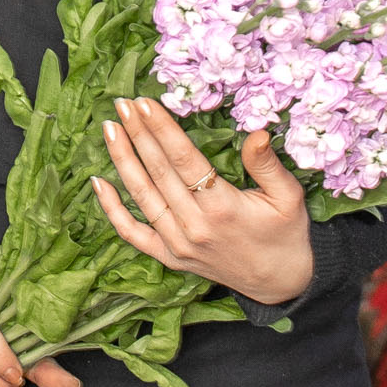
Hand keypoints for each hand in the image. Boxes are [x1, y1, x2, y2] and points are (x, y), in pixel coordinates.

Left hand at [92, 97, 313, 307]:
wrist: (280, 283)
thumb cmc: (286, 234)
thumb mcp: (288, 197)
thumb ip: (267, 165)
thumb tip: (256, 132)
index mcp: (222, 208)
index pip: (184, 160)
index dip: (162, 129)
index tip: (144, 103)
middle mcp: (194, 227)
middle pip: (158, 172)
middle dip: (138, 134)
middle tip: (122, 103)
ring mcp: (177, 245)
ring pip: (142, 196)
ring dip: (123, 160)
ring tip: (110, 128)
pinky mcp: (169, 258)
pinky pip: (133, 233)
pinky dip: (112, 210)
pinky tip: (98, 183)